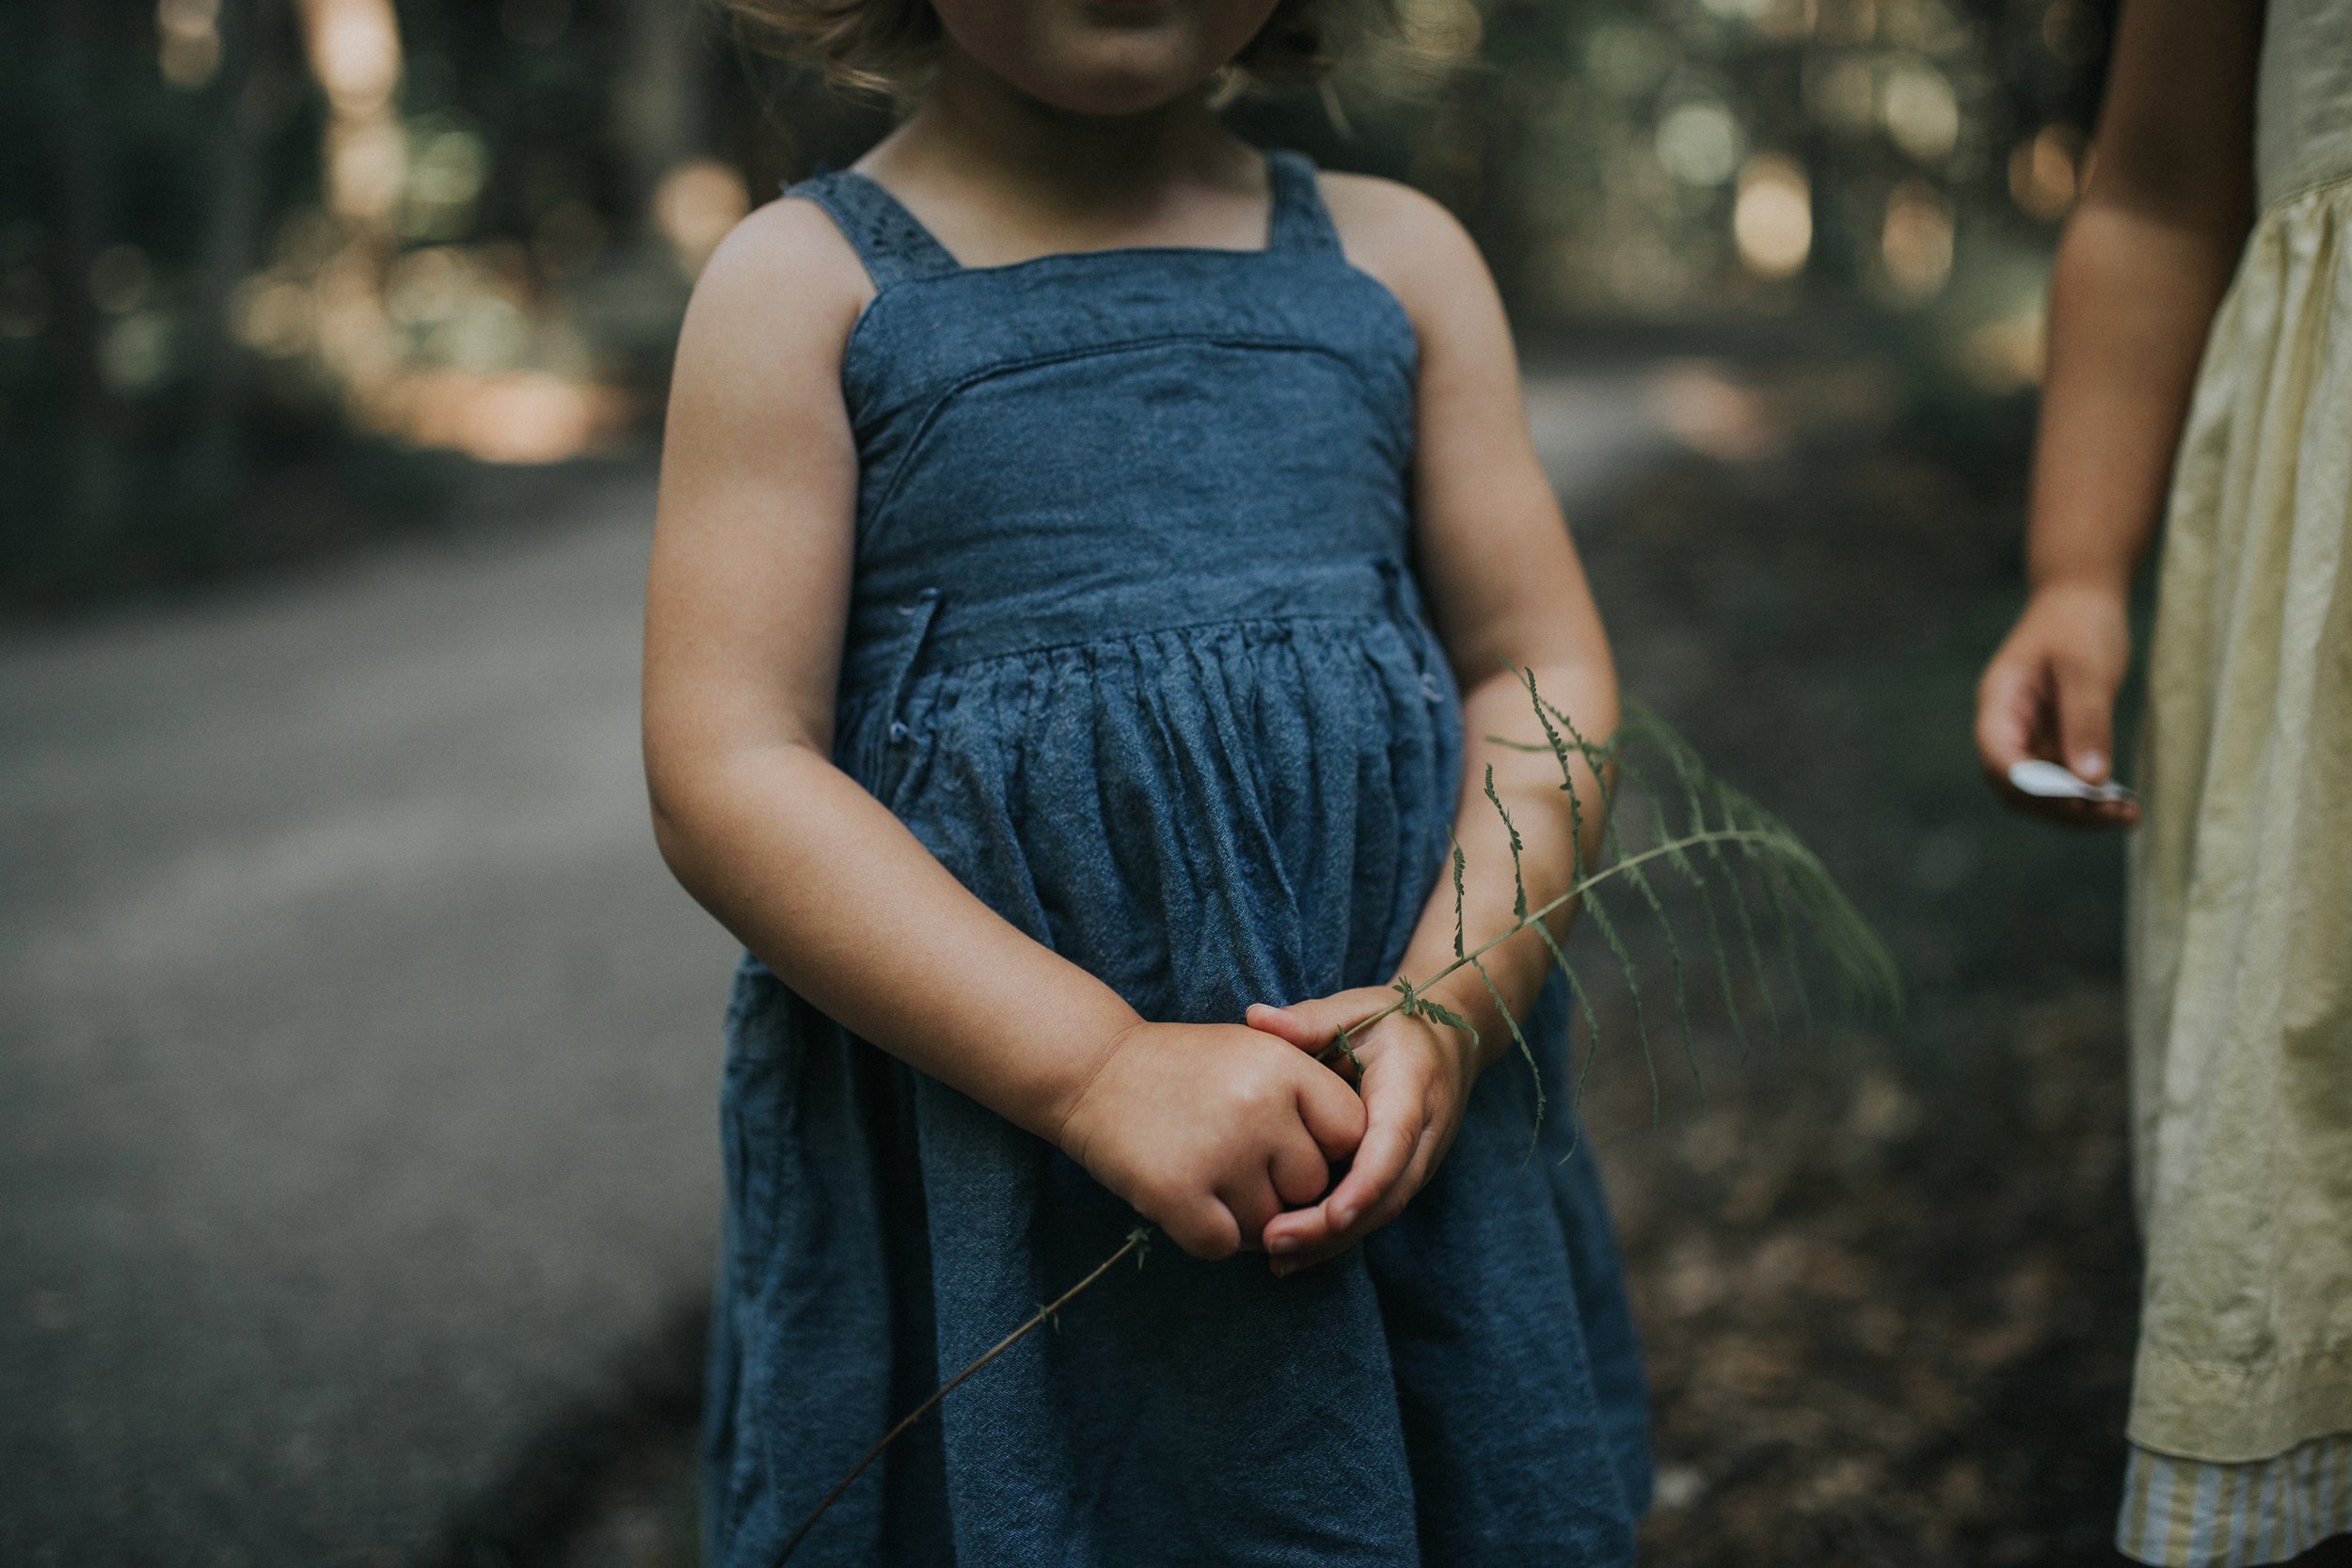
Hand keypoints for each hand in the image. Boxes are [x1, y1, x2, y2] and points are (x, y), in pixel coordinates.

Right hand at [1053, 1021, 1364, 1261]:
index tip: (1292, 1146)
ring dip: (1243, 1217)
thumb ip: (1306, 1095)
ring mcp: (1219, 1151)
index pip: (1351, 1132)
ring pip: (1269, 1224)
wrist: (1089, 1069)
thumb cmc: (1181, 1068)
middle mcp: (1260, 1106)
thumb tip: (1362, 1157)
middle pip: (1313, 1186)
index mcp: (1285, 1065)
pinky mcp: (1176, 1191)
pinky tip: (1184, 1200)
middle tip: (1236, 1163)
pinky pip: (1222, 1245)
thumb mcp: (1252, 1052)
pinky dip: (1206, 1234)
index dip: (1325, 1149)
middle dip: (1282, 1188)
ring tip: (1207, 1176)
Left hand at [1244, 985, 1481, 1275]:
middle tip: (1275, 1242)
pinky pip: (1374, 1212)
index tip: (1332, 1215)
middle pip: (1386, 1193)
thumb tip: (1256, 1019)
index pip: (1395, 1143)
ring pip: (1380, 1212)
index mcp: (1412, 1088)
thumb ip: (1310, 1019)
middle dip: (1335, 1227)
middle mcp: (1424, 1134)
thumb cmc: (1392, 1021)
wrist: (1449, 1040)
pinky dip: (1336, 1236)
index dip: (1366, 1183)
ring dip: (1332, 1241)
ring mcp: (1418, 1161)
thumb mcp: (1356, 1008)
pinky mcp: (1404, 1176)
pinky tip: (1292, 1253)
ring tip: (1277, 1257)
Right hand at [1975, 580, 2139, 827]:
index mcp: (1999, 703)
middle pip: (2016, 787)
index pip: (1999, 758)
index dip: (2031, 786)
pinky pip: (2063, 780)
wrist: (2081, 598)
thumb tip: (2090, 781)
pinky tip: (2121, 801)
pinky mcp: (2052, 742)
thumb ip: (2086, 723)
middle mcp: (2006, 727)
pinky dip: (2088, 795)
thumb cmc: (2078, 624)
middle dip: (2059, 807)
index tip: (2078, 798)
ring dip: (2077, 809)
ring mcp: (2028, 737)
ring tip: (2125, 814)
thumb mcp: (2086, 669)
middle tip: (2112, 813)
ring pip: (2039, 792)